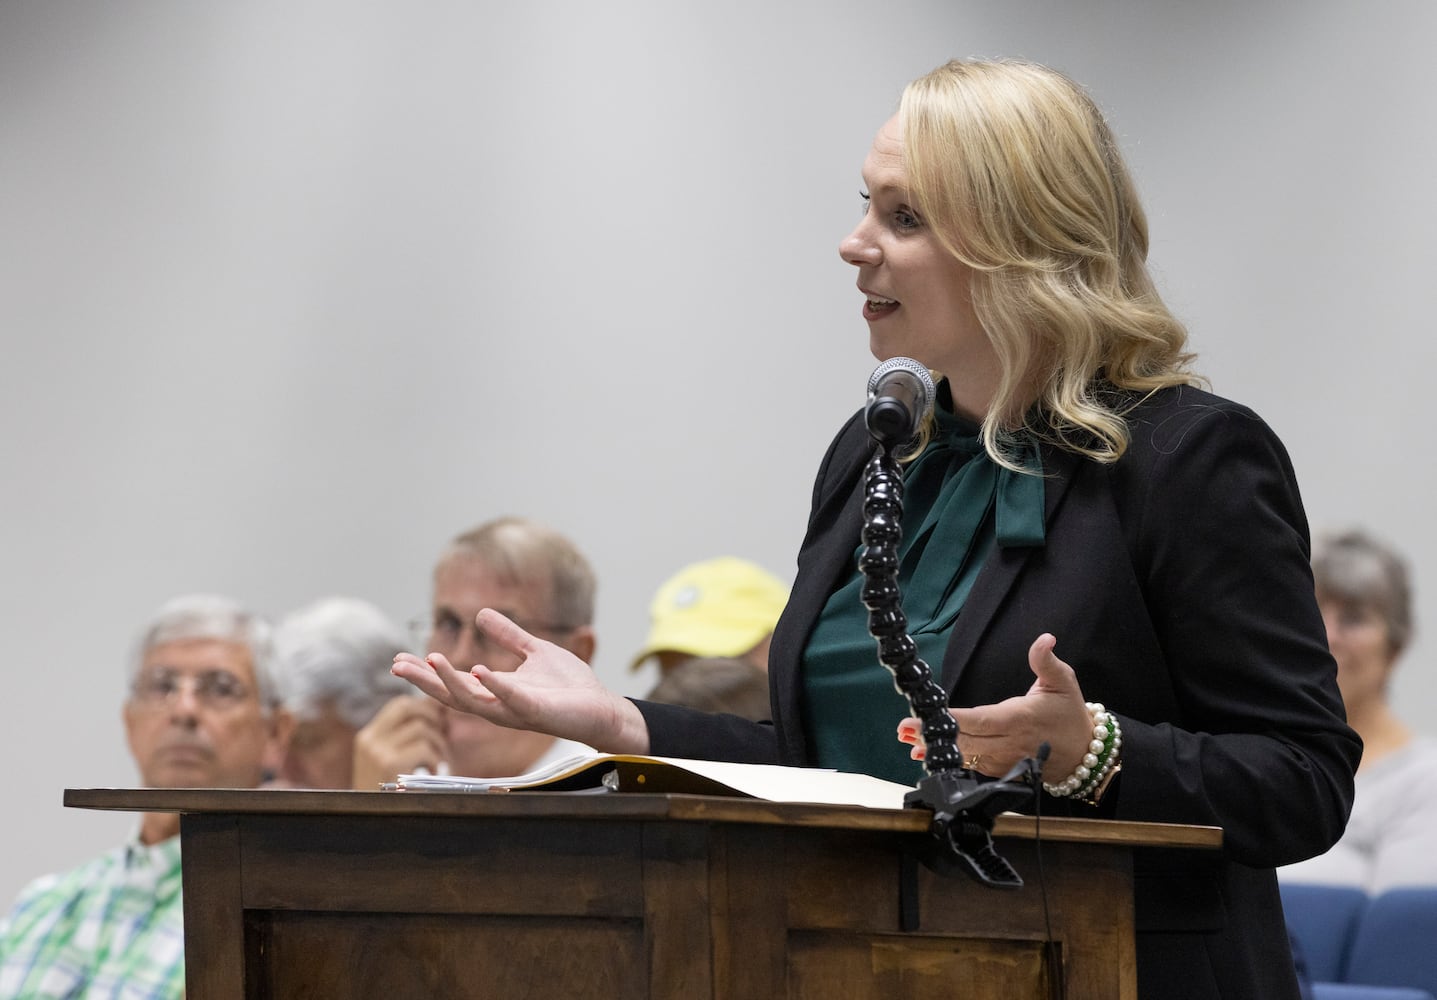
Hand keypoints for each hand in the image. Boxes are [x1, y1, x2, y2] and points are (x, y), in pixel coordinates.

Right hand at [351, 694, 449, 788]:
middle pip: (409, 707)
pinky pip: (424, 748)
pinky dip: (438, 759)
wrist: (370, 826)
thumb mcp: (392, 764)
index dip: (426, 706)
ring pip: (421, 728)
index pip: (400, 704)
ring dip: (440, 743)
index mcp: (367, 738)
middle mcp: (369, 741)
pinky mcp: (390, 765)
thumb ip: (410, 739)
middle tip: (446, 735)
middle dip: (434, 717)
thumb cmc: (391, 797)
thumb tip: (443, 710)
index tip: (443, 719)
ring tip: (441, 761)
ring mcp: (377, 752)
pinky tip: (436, 773)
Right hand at [392, 608, 650, 753]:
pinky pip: (511, 700)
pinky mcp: (537, 712)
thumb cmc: (570, 687)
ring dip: (450, 681)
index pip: (453, 682)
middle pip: (452, 695)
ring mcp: (516, 711)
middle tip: (397, 666)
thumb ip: (509, 635)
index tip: (398, 660)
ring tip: (431, 660)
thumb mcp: (534, 651)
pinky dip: (495, 686)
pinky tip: (479, 670)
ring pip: (474, 701)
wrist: (602, 707)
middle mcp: (499, 704)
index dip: (426, 672)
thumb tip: (482, 614)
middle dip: (424, 681)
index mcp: (495, 690)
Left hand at [896, 633, 1093, 777]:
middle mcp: (1008, 743)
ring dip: (935, 749)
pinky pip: (971, 767)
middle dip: (933, 736)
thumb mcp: (1064, 682)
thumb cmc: (1069, 715)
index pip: (981, 720)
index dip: (954, 720)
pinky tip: (923, 755)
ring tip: (908, 739)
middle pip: (965, 742)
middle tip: (905, 728)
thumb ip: (1046, 661)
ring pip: (964, 757)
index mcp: (1019, 719)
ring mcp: (1003, 760)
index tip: (929, 715)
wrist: (1083, 755)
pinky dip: (948, 761)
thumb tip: (1044, 639)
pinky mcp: (1000, 771)